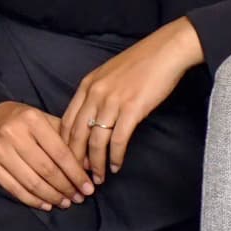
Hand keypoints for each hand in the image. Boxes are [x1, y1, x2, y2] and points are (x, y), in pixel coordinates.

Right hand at [0, 99, 96, 210]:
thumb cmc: (18, 119)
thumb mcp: (43, 119)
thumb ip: (66, 139)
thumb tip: (89, 165)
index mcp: (32, 120)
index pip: (60, 153)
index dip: (76, 174)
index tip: (88, 188)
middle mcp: (14, 135)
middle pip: (47, 170)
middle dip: (66, 188)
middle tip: (78, 198)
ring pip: (31, 182)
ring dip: (52, 196)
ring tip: (64, 203)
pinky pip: (14, 188)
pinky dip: (32, 200)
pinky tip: (45, 204)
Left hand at [55, 19, 202, 176]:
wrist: (165, 52)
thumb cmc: (139, 64)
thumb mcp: (107, 75)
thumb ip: (95, 95)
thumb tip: (90, 119)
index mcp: (86, 86)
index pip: (66, 122)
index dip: (65, 145)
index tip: (67, 161)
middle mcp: (95, 94)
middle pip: (77, 134)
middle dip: (76, 160)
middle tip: (78, 178)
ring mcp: (112, 101)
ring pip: (96, 141)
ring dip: (96, 164)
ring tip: (98, 178)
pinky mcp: (132, 109)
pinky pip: (118, 140)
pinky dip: (116, 157)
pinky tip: (116, 166)